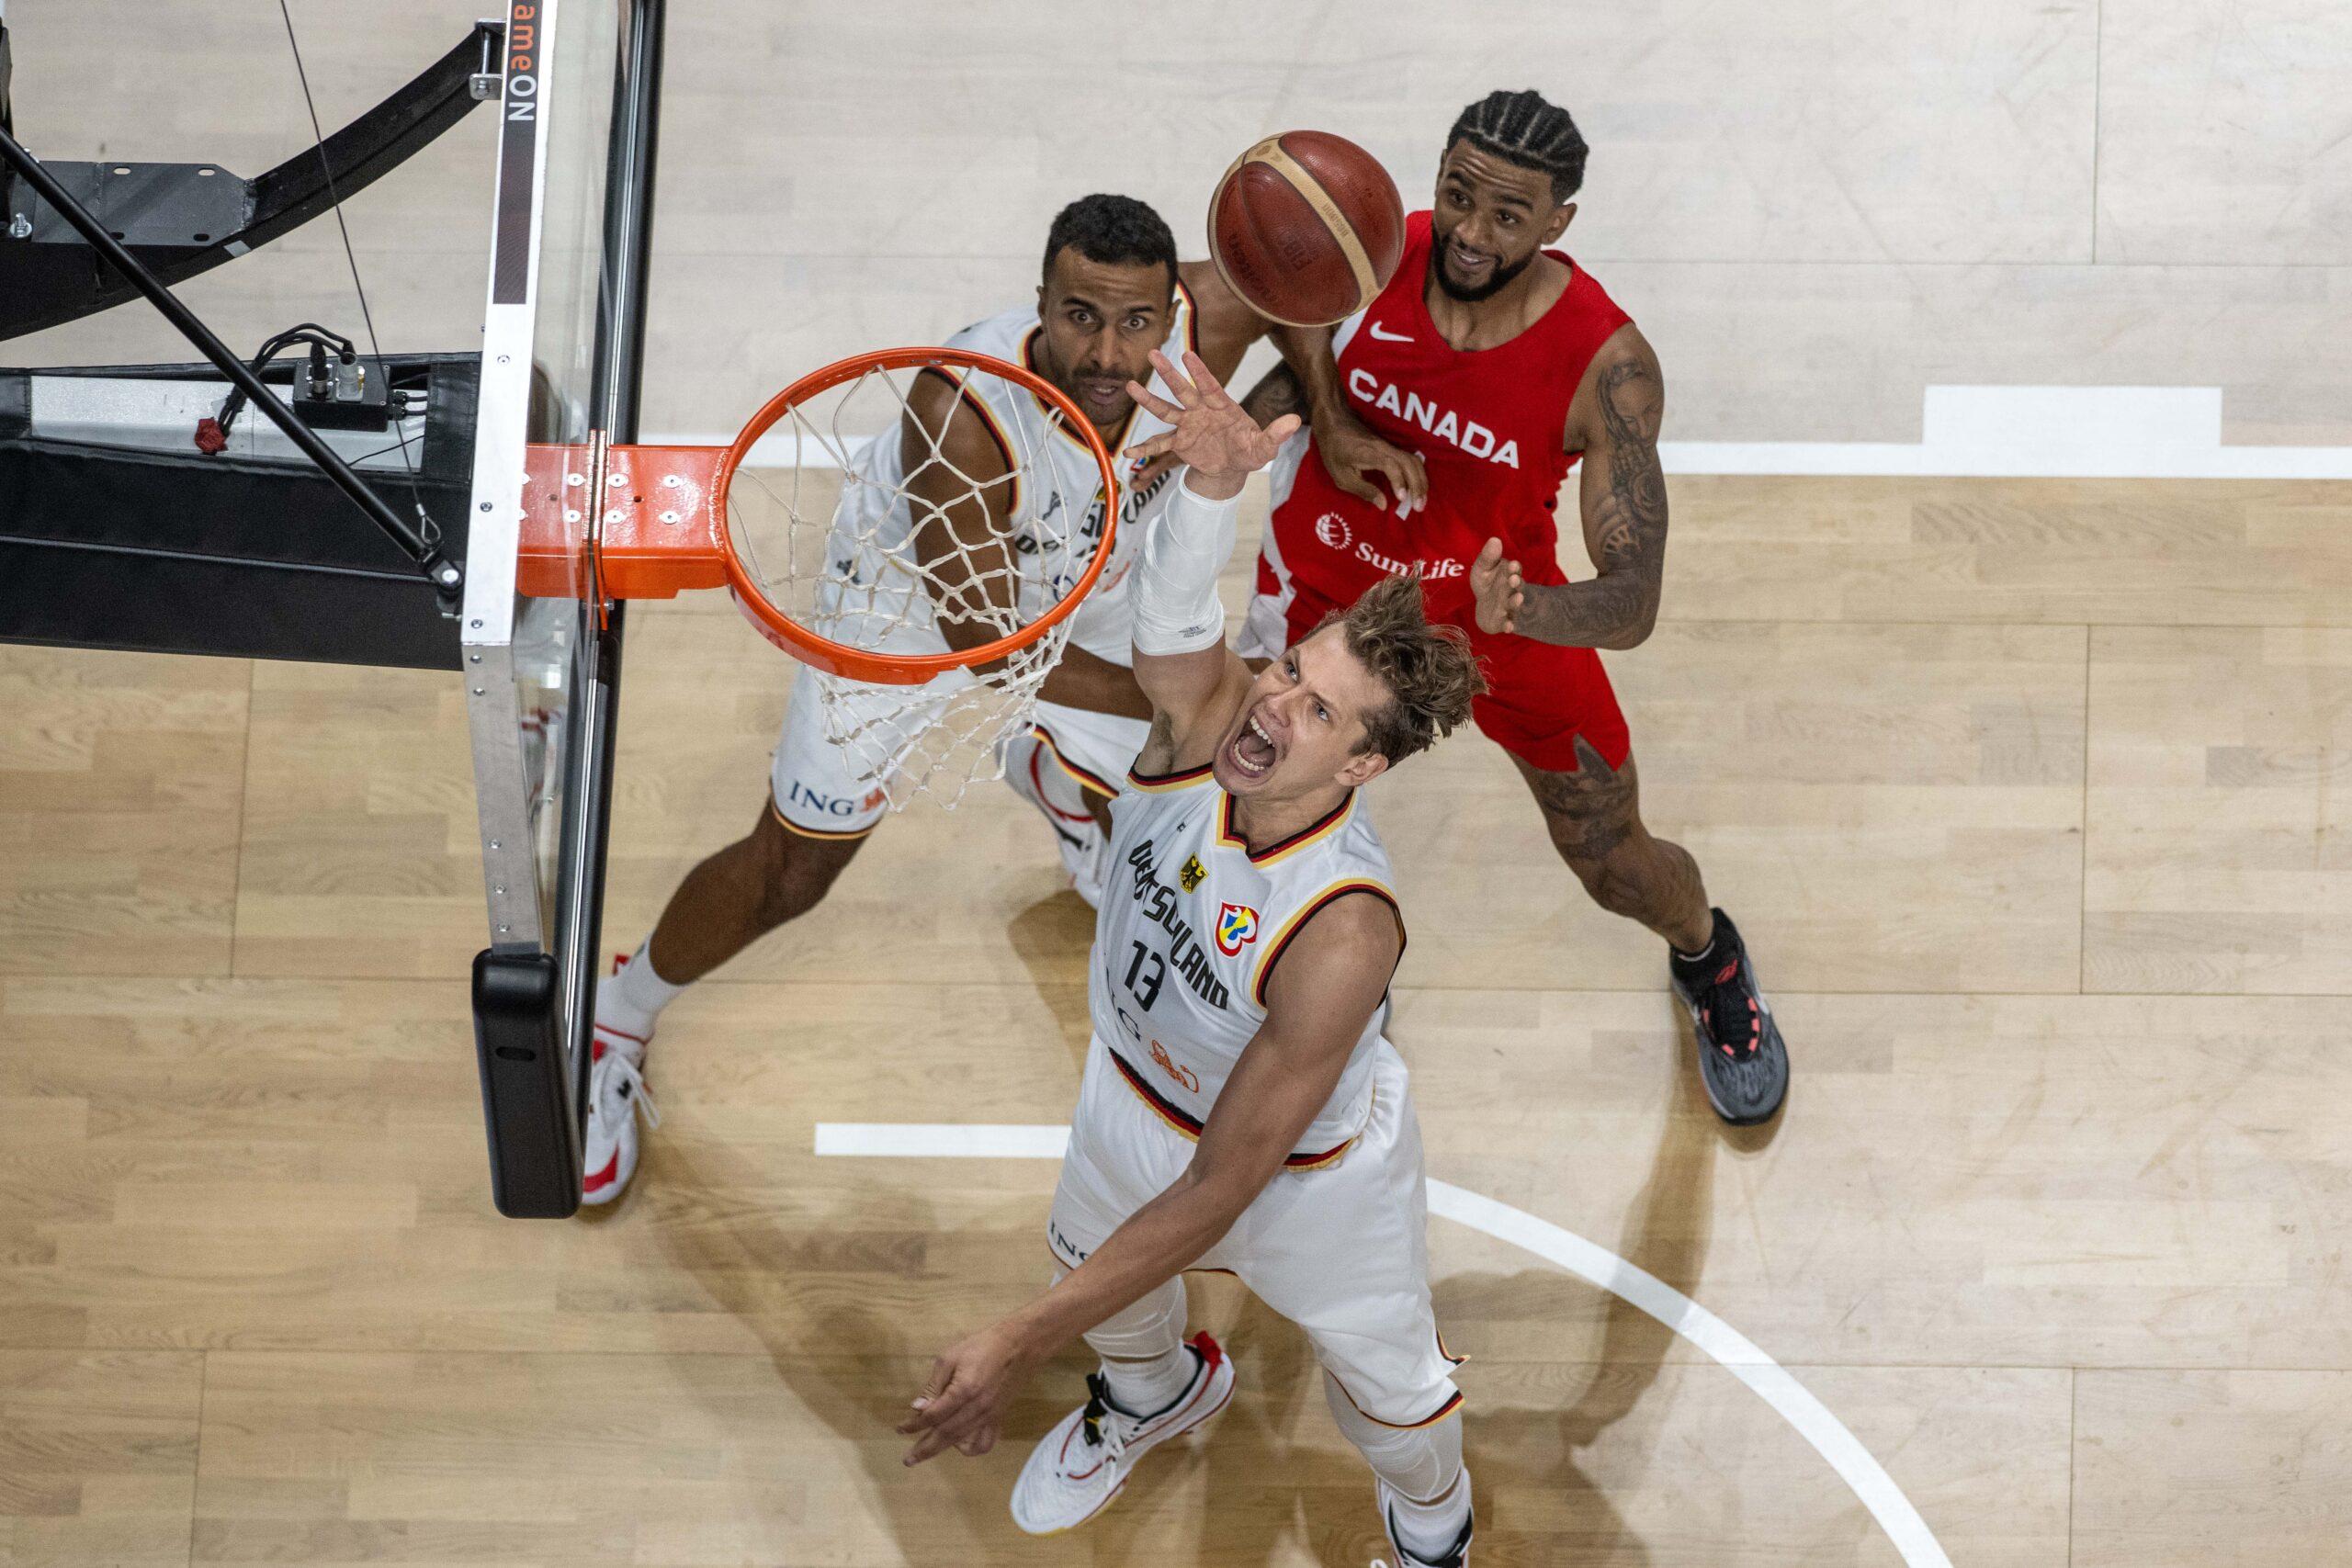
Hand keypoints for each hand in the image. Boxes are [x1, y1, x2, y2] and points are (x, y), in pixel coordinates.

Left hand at [897, 1319, 1038, 1465]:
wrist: (1018, 1345)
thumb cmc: (981, 1346)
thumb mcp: (951, 1357)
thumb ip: (934, 1384)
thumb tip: (918, 1407)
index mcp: (963, 1391)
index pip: (933, 1415)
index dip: (915, 1424)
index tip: (901, 1428)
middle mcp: (976, 1408)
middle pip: (945, 1434)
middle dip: (924, 1448)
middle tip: (907, 1460)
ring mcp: (989, 1415)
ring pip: (962, 1440)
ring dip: (941, 1450)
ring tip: (925, 1454)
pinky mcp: (998, 1417)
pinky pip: (985, 1442)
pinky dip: (972, 1449)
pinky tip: (959, 1447)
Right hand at [1124, 350, 1302, 498]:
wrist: (1232, 466)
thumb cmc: (1249, 450)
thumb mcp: (1263, 446)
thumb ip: (1275, 434)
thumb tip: (1295, 422)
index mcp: (1221, 406)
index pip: (1210, 386)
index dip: (1200, 372)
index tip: (1189, 355)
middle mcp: (1200, 410)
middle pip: (1182, 389)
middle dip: (1168, 372)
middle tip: (1154, 353)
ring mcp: (1187, 424)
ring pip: (1165, 409)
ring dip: (1148, 399)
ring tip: (1130, 386)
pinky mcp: (1179, 442)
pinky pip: (1159, 444)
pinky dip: (1145, 449)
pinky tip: (1128, 453)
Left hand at [1315, 408, 1426, 511]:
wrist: (1335, 423)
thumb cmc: (1334, 451)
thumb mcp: (1342, 476)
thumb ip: (1363, 490)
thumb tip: (1383, 505)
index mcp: (1369, 454)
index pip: (1391, 465)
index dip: (1398, 481)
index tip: (1401, 498)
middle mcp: (1384, 448)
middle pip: (1409, 463)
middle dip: (1418, 485)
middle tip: (1419, 507)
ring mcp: (1390, 446)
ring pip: (1413, 460)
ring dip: (1421, 480)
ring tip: (1421, 500)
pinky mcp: (1392, 447)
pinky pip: (1411, 459)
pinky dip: (1417, 474)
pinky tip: (1418, 487)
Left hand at [1470, 537, 1521, 634]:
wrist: (1489, 608)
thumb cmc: (1487, 583)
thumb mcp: (1483, 569)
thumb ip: (1488, 557)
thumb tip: (1494, 539)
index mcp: (1509, 574)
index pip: (1513, 569)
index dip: (1513, 568)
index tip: (1512, 564)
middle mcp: (1513, 590)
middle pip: (1515, 586)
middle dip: (1515, 582)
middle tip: (1514, 579)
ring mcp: (1510, 606)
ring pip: (1514, 604)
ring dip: (1516, 601)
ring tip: (1517, 598)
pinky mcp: (1505, 621)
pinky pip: (1509, 623)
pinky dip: (1510, 625)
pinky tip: (1509, 627)